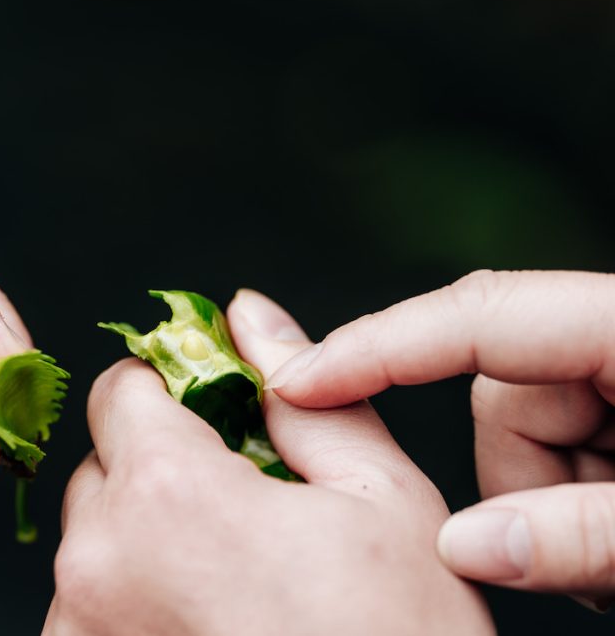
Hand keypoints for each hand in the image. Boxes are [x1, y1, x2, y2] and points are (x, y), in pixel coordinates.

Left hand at [44, 289, 491, 635]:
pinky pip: (84, 605)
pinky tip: (202, 624)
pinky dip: (128, 600)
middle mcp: (97, 559)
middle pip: (102, 466)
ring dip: (143, 540)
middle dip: (158, 471)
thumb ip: (303, 397)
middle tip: (236, 513)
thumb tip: (251, 315)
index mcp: (168, 493)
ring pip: (92, 538)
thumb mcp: (381, 503)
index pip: (118, 388)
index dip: (169, 391)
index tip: (208, 418)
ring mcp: (78, 627)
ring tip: (228, 583)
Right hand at [268, 270, 614, 606]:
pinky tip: (609, 544)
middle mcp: (607, 335)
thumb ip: (575, 533)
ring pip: (516, 428)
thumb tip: (462, 548)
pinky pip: (548, 447)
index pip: (475, 315)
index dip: (374, 349)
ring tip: (610, 560)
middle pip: (497, 390)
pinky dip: (560, 500)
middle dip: (514, 480)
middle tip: (585, 562)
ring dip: (539, 498)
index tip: (294, 385)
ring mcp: (611, 371)